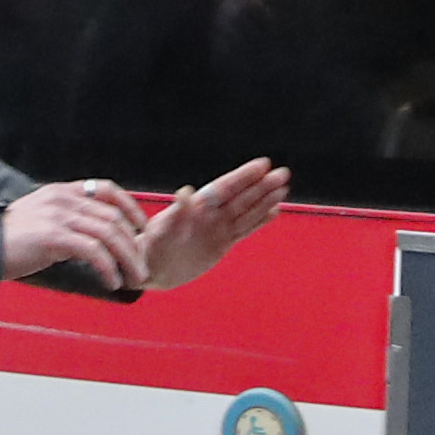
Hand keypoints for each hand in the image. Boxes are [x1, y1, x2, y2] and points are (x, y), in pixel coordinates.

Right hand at [0, 178, 148, 293]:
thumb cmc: (11, 240)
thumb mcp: (41, 219)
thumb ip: (66, 220)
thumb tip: (94, 239)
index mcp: (62, 191)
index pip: (107, 189)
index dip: (130, 207)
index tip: (141, 228)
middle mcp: (63, 199)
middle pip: (113, 216)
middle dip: (134, 244)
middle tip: (141, 267)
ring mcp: (58, 216)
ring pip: (108, 234)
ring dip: (128, 259)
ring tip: (134, 278)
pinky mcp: (53, 236)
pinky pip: (93, 251)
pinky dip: (108, 268)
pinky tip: (111, 282)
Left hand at [139, 159, 287, 290]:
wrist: (151, 269)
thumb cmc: (152, 247)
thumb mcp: (161, 231)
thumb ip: (176, 213)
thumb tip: (185, 191)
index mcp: (198, 206)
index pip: (226, 187)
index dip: (244, 176)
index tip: (263, 164)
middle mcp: (210, 214)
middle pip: (241, 197)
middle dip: (262, 186)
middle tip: (283, 173)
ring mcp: (218, 228)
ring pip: (247, 211)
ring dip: (265, 200)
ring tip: (283, 189)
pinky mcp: (222, 244)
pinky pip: (245, 230)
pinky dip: (260, 221)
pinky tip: (274, 211)